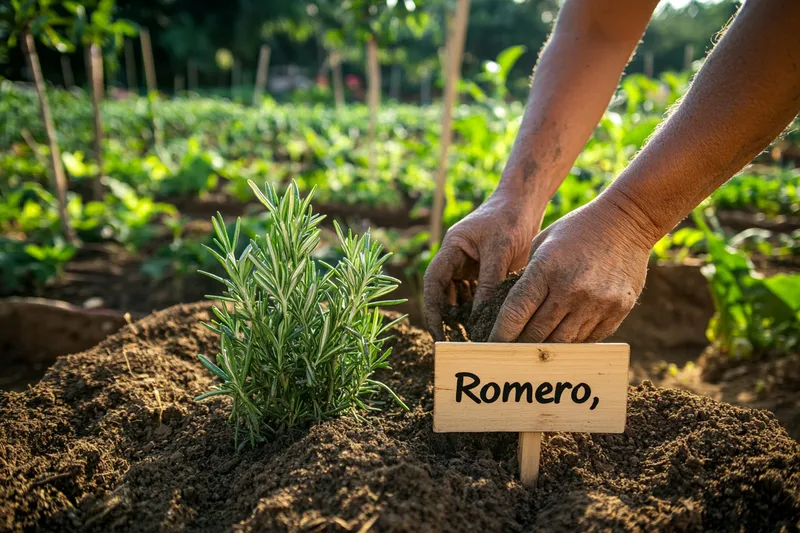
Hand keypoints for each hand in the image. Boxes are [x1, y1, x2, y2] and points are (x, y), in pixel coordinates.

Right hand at [423, 190, 542, 340]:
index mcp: (451, 249)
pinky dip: (479, 309)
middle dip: (448, 317)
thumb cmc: (509, 219)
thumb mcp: (499, 251)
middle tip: (458, 341)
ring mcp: (469, 266)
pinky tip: (488, 324)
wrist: (525, 202)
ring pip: (460, 297)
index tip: (437, 332)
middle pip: (444, 294)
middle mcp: (456, 259)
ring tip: (474, 337)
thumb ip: (489, 284)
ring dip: (465, 316)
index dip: (432, 309)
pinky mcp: (484, 271)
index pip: (434, 283)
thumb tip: (480, 319)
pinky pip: (476, 295)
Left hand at [489, 194, 653, 342]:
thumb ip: (527, 277)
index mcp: (546, 268)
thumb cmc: (576, 230)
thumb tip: (511, 313)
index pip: (515, 312)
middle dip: (519, 345)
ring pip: (562, 342)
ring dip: (545, 348)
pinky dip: (572, 343)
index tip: (491, 344)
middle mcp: (571, 289)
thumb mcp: (543, 243)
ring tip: (533, 350)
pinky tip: (562, 340)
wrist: (628, 221)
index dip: (500, 333)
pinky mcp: (618, 310)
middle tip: (508, 352)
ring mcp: (597, 302)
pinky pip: (588, 339)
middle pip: (536, 333)